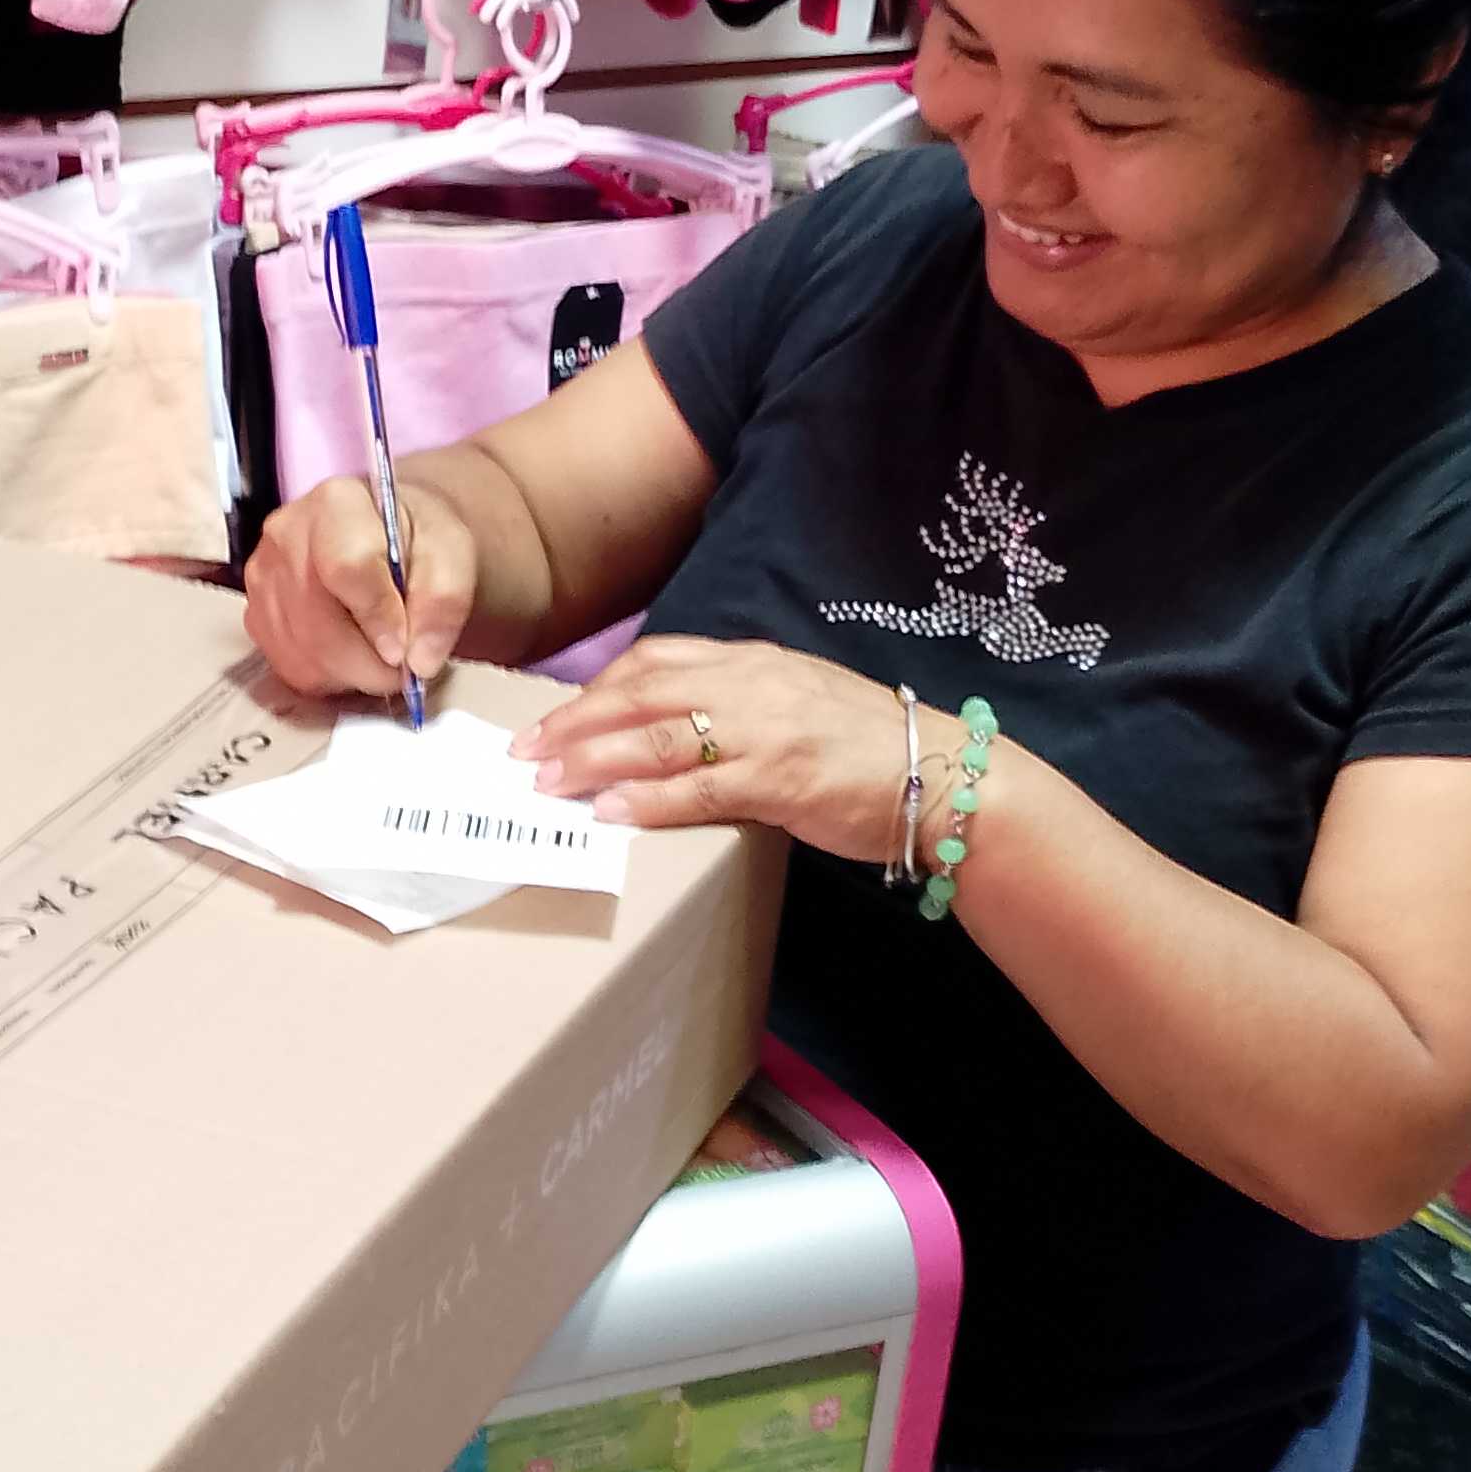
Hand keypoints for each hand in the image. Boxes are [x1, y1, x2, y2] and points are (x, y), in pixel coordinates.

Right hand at [245, 475, 478, 702]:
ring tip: (381, 657)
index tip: (407, 651)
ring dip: (351, 674)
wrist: (386, 538)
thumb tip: (421, 661)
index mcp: (335, 503)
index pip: (346, 569)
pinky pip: (289, 668)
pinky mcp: (256, 616)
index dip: (378, 619)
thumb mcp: (451, 554)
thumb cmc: (416, 541)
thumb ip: (444, 601)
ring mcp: (262, 578)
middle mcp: (284, 534)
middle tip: (404, 670)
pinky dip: (329, 677)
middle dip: (369, 663)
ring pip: (302, 654)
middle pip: (317, 623)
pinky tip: (352, 656)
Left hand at [518, 637, 944, 862]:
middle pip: (642, 693)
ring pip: (659, 737)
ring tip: (548, 782)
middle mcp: (753, 685)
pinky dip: (648, 798)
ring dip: (594, 759)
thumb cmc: (870, 747)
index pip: (657, 660)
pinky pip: (700, 787)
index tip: (559, 715)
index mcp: (754, 661)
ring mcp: (766, 730)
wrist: (944, 773)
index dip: (599, 688)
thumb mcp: (798, 701)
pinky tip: (610, 811)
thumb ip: (740, 703)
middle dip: (576, 722)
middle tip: (526, 751)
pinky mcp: (781, 779)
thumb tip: (675, 727)